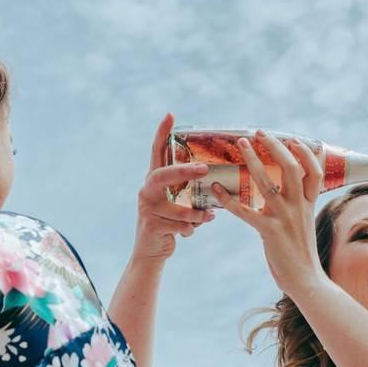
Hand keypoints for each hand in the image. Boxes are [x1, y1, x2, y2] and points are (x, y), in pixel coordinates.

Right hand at [131, 113, 214, 264]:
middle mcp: (146, 190)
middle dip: (184, 171)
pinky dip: (190, 229)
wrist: (152, 252)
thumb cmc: (172, 223)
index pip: (157, 151)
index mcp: (155, 180)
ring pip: (178, 208)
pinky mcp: (151, 226)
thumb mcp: (180, 202)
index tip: (170, 115)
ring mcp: (146, 208)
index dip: (162, 133)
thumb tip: (221, 180)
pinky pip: (179, 226)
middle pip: (162, 174)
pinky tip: (190, 232)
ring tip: (209, 217)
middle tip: (205, 168)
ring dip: (196, 214)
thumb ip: (192, 190)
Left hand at [211, 130, 325, 295]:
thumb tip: (292, 197)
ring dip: (253, 160)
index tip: (294, 140)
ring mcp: (284, 218)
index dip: (306, 153)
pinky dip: (229, 199)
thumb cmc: (302, 254)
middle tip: (260, 133)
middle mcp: (298, 207)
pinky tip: (217, 188)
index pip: (314, 171)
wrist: (306, 280)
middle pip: (290, 167)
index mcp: (308, 204)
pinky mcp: (269, 232)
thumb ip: (299, 207)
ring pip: (267, 182)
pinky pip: (245, 212)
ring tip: (241, 144)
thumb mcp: (305, 225)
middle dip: (275, 146)